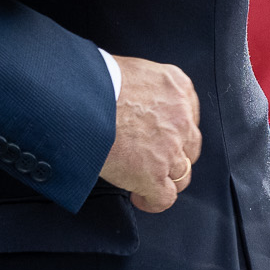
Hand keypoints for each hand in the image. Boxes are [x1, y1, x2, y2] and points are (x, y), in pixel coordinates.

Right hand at [99, 55, 201, 211]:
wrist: (81, 101)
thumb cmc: (94, 80)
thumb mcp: (129, 68)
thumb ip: (143, 85)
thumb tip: (132, 98)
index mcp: (176, 86)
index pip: (189, 114)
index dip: (174, 128)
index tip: (161, 134)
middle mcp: (180, 118)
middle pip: (189, 146)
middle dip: (173, 154)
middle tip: (152, 156)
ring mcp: (170, 149)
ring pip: (181, 174)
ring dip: (164, 178)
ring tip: (144, 178)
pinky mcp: (153, 174)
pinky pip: (164, 198)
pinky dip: (152, 201)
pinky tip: (139, 197)